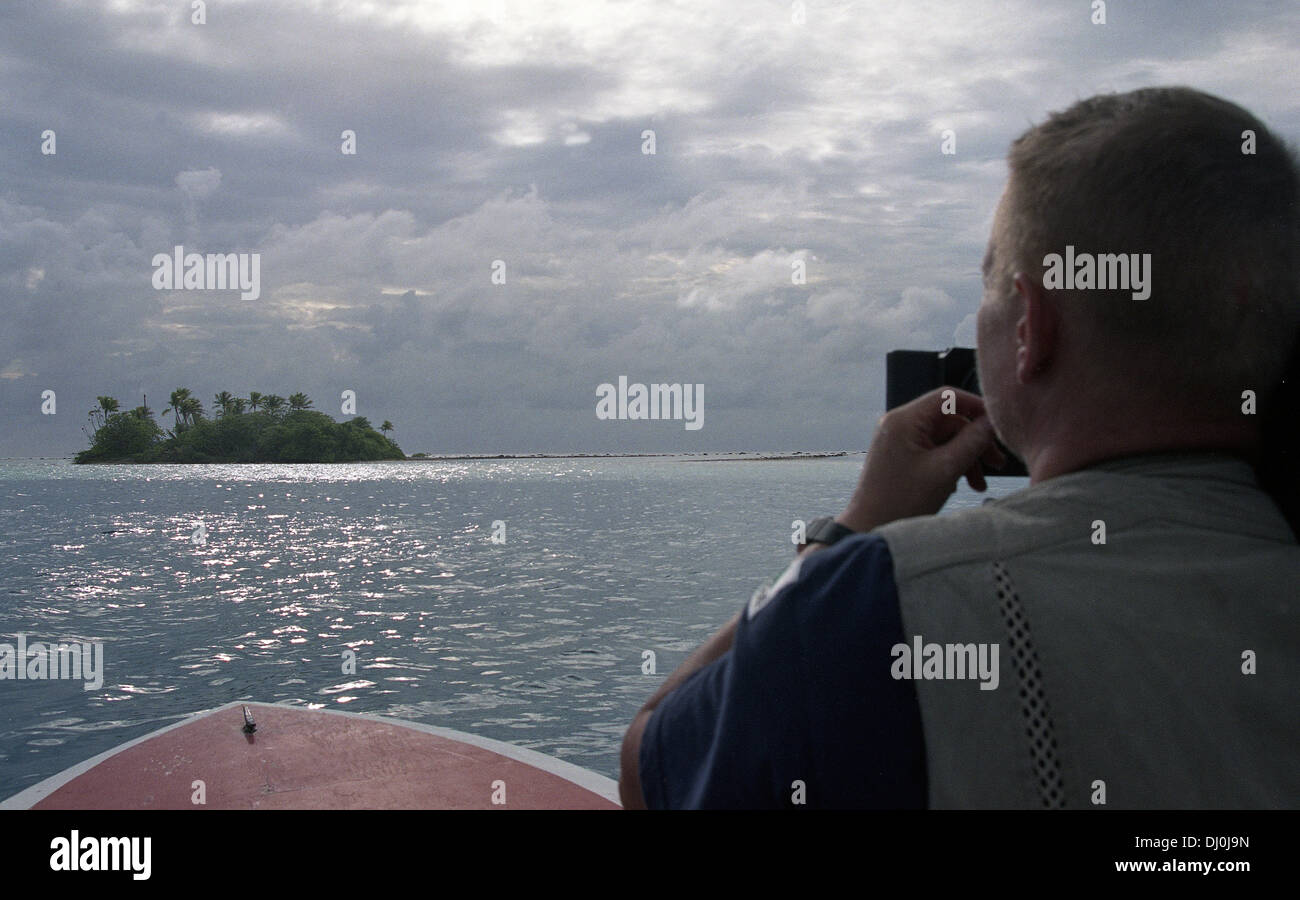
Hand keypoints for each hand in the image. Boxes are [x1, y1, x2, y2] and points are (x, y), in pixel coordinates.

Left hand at [836, 388, 1006, 532]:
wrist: (869, 528)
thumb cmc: (902, 501)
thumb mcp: (946, 469)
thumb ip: (972, 442)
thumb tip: (992, 422)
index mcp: (905, 420)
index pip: (948, 397)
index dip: (977, 407)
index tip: (998, 425)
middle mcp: (899, 424)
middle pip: (949, 421)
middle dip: (975, 442)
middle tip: (997, 464)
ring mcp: (899, 440)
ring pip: (944, 439)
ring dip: (966, 458)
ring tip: (979, 485)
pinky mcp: (901, 456)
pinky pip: (934, 452)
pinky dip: (950, 465)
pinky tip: (960, 486)